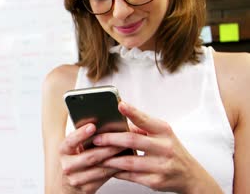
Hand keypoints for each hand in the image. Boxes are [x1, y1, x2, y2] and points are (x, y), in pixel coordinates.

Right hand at [59, 123, 125, 192]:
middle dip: (108, 148)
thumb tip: (100, 124)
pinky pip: (105, 178)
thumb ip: (82, 138)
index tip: (92, 126)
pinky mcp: (87, 189)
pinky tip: (124, 162)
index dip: (81, 134)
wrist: (68, 184)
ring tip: (126, 150)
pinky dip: (116, 169)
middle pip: (90, 156)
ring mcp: (76, 179)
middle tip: (122, 139)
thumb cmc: (75, 160)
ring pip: (100, 169)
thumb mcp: (73, 148)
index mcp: (63, 151)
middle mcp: (67, 165)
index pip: (70, 141)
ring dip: (116, 159)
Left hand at [93, 101, 220, 192]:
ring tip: (96, 155)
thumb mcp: (161, 134)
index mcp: (164, 131)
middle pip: (133, 140)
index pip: (145, 120)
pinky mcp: (156, 181)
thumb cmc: (170, 149)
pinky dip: (117, 172)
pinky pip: (131, 176)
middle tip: (96, 139)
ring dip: (110, 158)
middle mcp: (165, 147)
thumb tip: (116, 119)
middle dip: (111, 139)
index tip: (119, 104)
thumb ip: (141, 127)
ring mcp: (161, 165)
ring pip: (129, 162)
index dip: (132, 112)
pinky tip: (107, 168)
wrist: (189, 175)